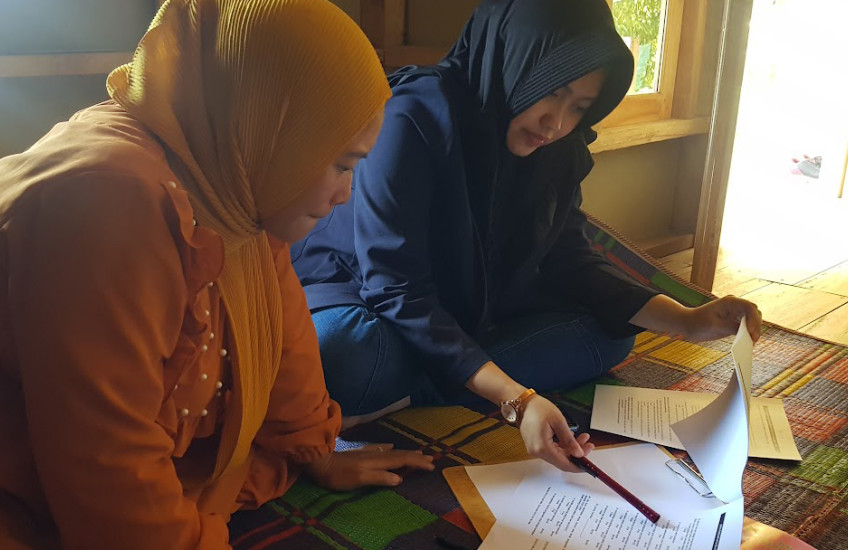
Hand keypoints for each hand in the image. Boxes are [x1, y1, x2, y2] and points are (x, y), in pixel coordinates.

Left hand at [303, 444, 434, 490]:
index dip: (417, 462)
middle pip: (400, 454)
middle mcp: (375, 455)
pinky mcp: (360, 453)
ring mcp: (367, 453)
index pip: (402, 461)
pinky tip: (390, 446)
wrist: (319, 462)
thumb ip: (379, 478)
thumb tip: (399, 478)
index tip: (431, 465)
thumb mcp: (359, 479)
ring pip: (392, 452)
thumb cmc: (338, 475)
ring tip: (417, 452)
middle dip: (416, 457)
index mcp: (377, 462)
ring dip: (406, 452)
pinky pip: (380, 449)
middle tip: (431, 458)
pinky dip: (389, 449)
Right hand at [519, 395, 593, 472]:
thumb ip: (569, 440)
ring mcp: (535, 449)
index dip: (578, 465)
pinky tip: (569, 437)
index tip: (588, 464)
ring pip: (558, 455)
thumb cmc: (538, 409)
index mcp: (542, 447)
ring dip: (570, 448)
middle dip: (576, 453)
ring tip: (581, 438)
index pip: (564, 464)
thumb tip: (578, 453)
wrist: (523, 404)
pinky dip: (562, 445)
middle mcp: (537, 451)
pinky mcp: (535, 445)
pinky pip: (552, 450)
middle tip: (588, 444)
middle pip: (561, 460)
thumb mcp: (558, 422)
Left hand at [682, 295, 761, 342]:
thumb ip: (730, 327)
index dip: (754, 319)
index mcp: (729, 302)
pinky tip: (748, 342)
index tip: (751, 331)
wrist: (687, 324)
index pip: (749, 307)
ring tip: (752, 342)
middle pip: (754, 313)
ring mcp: (735, 313)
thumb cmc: (697, 322)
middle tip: (754, 340)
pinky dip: (749, 333)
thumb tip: (747, 333)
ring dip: (754, 330)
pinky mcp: (733, 321)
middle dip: (756, 325)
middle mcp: (734, 305)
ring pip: (752, 319)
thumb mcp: (713, 326)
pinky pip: (746, 326)